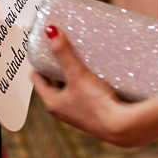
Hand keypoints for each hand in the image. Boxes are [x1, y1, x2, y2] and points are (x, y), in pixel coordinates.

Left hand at [32, 26, 144, 147]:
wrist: (121, 127)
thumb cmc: (96, 103)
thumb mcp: (77, 74)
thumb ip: (63, 53)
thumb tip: (50, 30)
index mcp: (52, 102)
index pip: (37, 80)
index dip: (38, 63)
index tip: (43, 49)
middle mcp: (62, 111)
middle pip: (53, 84)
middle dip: (57, 69)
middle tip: (63, 51)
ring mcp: (77, 114)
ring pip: (69, 90)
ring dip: (72, 77)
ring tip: (80, 60)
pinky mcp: (92, 115)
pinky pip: (83, 96)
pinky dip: (84, 85)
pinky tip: (95, 76)